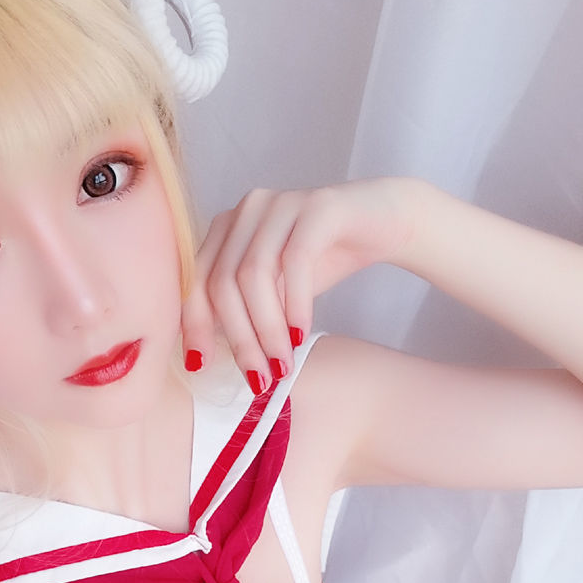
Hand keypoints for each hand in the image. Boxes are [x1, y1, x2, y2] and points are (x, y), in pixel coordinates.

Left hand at [182, 176, 418, 391]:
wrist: (387, 222)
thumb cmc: (324, 258)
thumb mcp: (274, 287)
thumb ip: (240, 309)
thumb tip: (207, 358)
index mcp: (227, 227)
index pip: (196, 279)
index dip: (195, 325)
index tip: (201, 366)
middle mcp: (247, 209)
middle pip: (222, 282)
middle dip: (239, 338)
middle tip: (259, 378)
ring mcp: (281, 204)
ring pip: (254, 274)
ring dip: (266, 329)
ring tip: (282, 363)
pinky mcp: (318, 207)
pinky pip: (295, 260)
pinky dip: (295, 304)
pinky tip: (301, 334)